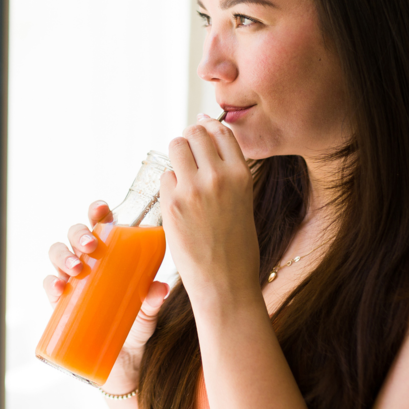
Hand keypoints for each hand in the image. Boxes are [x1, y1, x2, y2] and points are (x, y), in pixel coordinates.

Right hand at [43, 200, 169, 391]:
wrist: (121, 362)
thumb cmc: (136, 326)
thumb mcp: (147, 313)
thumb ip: (152, 301)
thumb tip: (161, 288)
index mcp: (110, 254)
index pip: (100, 224)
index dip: (97, 212)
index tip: (102, 210)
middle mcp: (88, 262)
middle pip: (75, 235)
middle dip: (79, 235)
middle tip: (90, 247)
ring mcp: (72, 281)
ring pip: (57, 254)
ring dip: (63, 256)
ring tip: (76, 268)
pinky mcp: (60, 303)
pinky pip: (50, 286)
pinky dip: (52, 284)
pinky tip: (59, 288)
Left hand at [160, 115, 259, 311]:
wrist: (225, 282)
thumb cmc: (236, 245)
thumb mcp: (243, 201)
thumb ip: (227, 173)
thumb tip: (206, 143)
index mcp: (241, 175)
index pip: (221, 131)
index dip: (209, 127)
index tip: (202, 128)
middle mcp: (218, 176)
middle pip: (195, 132)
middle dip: (190, 140)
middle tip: (189, 156)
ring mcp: (193, 188)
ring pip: (176, 146)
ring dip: (176, 156)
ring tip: (182, 177)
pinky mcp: (172, 203)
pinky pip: (165, 177)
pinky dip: (169, 185)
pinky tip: (178, 204)